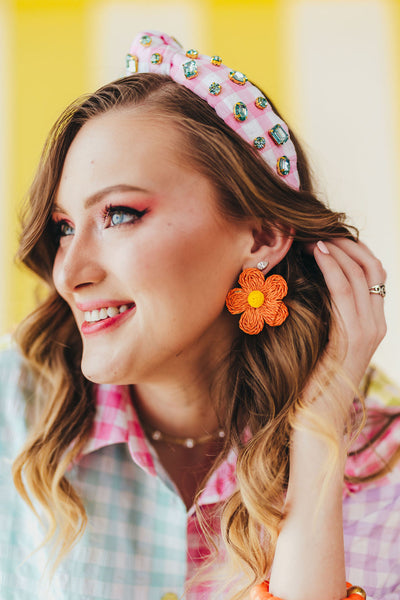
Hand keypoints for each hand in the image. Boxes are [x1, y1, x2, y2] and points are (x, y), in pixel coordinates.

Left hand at [314, 238, 385, 384]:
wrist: (315, 417)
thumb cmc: (312, 380)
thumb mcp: (323, 340)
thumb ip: (326, 315)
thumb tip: (306, 284)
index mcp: (373, 323)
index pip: (374, 274)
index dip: (355, 250)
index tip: (330, 236)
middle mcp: (378, 324)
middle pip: (372, 268)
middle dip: (348, 243)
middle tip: (321, 229)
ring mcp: (369, 331)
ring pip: (361, 275)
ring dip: (338, 250)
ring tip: (315, 236)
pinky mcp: (353, 337)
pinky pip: (345, 292)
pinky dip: (332, 268)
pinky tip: (319, 253)